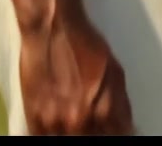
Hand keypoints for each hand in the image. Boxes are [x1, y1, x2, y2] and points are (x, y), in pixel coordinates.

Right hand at [19, 3, 133, 134]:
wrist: (52, 27)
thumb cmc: (85, 43)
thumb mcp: (114, 70)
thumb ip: (120, 104)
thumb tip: (127, 127)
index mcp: (104, 110)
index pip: (118, 136)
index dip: (118, 133)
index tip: (114, 129)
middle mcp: (80, 120)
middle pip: (93, 140)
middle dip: (96, 133)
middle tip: (92, 119)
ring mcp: (55, 122)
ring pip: (69, 141)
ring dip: (75, 133)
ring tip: (74, 118)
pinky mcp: (34, 118)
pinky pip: (44, 138)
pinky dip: (53, 133)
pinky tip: (58, 123)